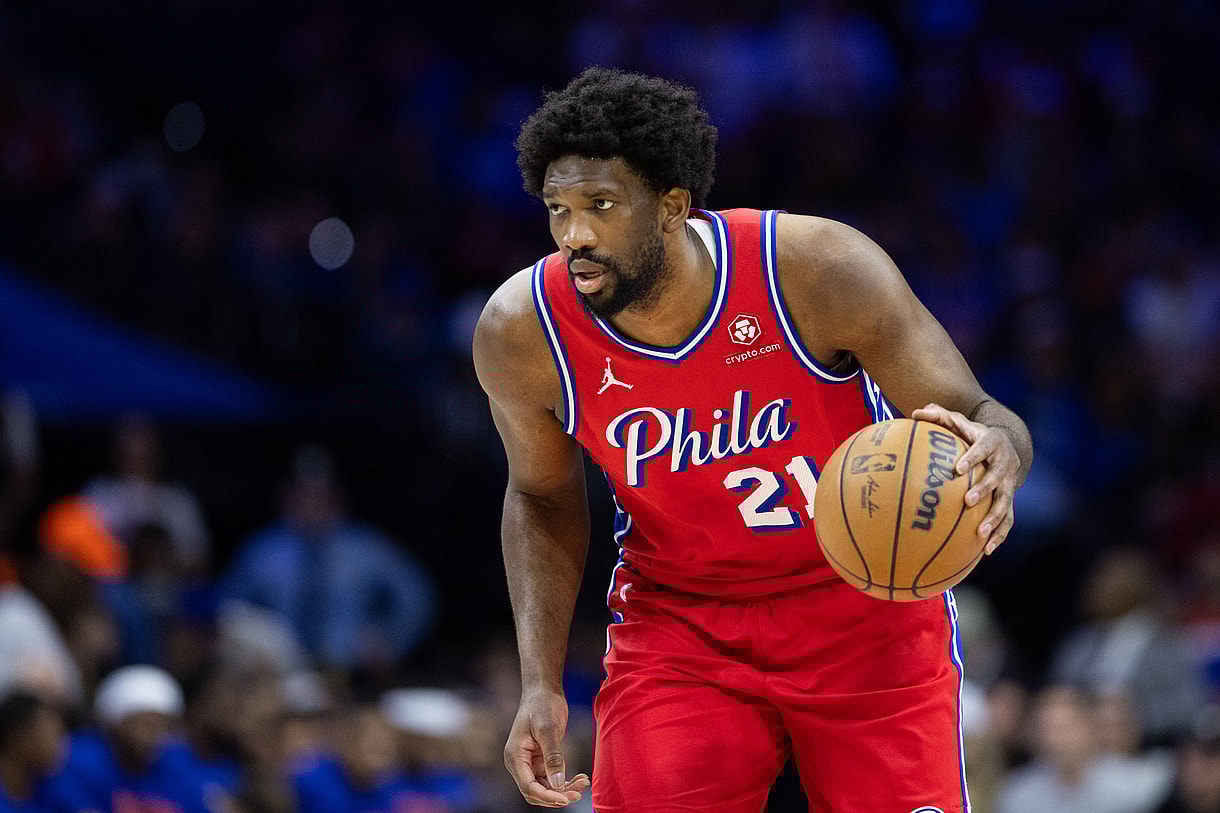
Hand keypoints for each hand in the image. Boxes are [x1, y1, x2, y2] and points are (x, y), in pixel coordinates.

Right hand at [504, 687, 590, 806]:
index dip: (547, 796)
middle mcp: (519, 763)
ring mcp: (529, 763)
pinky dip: (565, 781)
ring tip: (583, 782)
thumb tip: (557, 784)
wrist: (543, 691)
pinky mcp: (540, 761)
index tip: (567, 798)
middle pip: (536, 792)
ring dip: (564, 790)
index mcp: (515, 756)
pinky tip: (580, 778)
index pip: (528, 787)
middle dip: (557, 796)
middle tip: (578, 793)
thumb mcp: (549, 729)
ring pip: (545, 787)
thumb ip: (553, 757)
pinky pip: (551, 778)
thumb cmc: (543, 705)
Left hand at [911, 404, 1018, 554]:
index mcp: (992, 443)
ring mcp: (1009, 484)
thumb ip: (938, 416)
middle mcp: (1004, 465)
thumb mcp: (959, 421)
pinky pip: (1008, 521)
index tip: (958, 468)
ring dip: (994, 519)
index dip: (972, 458)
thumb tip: (915, 413)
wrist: (1007, 445)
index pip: (983, 448)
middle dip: (984, 490)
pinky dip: (999, 536)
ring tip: (979, 533)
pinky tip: (986, 552)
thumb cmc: (973, 434)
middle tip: (967, 501)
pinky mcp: (1010, 501)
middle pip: (997, 478)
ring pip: (1005, 503)